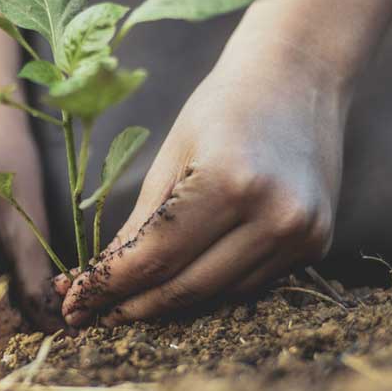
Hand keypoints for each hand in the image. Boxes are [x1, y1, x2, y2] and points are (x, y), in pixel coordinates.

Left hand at [56, 35, 350, 325]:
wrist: (300, 76)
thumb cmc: (224, 107)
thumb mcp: (171, 156)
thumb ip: (140, 224)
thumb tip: (98, 281)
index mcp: (230, 182)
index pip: (156, 258)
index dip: (108, 287)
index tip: (73, 304)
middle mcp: (275, 215)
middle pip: (187, 287)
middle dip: (132, 306)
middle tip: (89, 315)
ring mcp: (303, 234)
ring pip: (219, 294)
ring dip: (171, 302)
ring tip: (129, 300)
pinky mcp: (318, 243)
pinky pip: (251, 283)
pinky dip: (213, 285)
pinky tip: (184, 277)